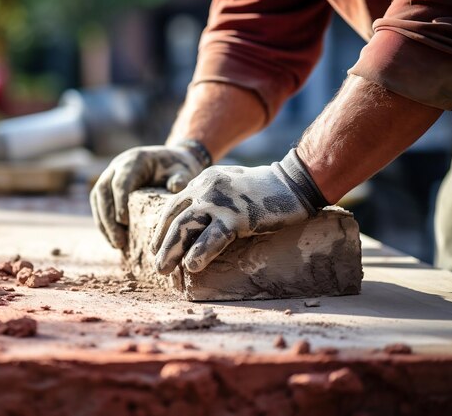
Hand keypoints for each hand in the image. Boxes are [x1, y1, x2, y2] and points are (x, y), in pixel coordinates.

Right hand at [90, 145, 205, 248]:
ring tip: (116, 245)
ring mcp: (109, 175)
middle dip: (108, 218)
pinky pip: (99, 205)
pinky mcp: (108, 187)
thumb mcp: (182, 171)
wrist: (170, 160)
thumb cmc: (176, 167)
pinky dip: (104, 223)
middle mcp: (117, 166)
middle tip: (118, 242)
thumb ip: (180, 178)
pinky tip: (113, 240)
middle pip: (103, 191)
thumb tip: (175, 187)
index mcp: (134, 160)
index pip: (120, 182)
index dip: (120, 202)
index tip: (124, 223)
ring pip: (97, 199)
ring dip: (104, 223)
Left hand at [150, 149, 327, 272]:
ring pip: (185, 227)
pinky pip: (212, 238)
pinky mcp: (238, 216)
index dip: (162, 228)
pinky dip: (199, 253)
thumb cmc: (265, 188)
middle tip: (157, 265)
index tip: (157, 245)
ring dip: (170, 251)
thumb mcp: (230, 183)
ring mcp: (221, 202)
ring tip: (162, 269)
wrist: (294, 181)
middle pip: (174, 218)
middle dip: (161, 243)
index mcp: (203, 181)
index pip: (173, 205)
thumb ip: (211, 196)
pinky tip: (191, 267)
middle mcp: (206, 188)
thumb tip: (196, 222)